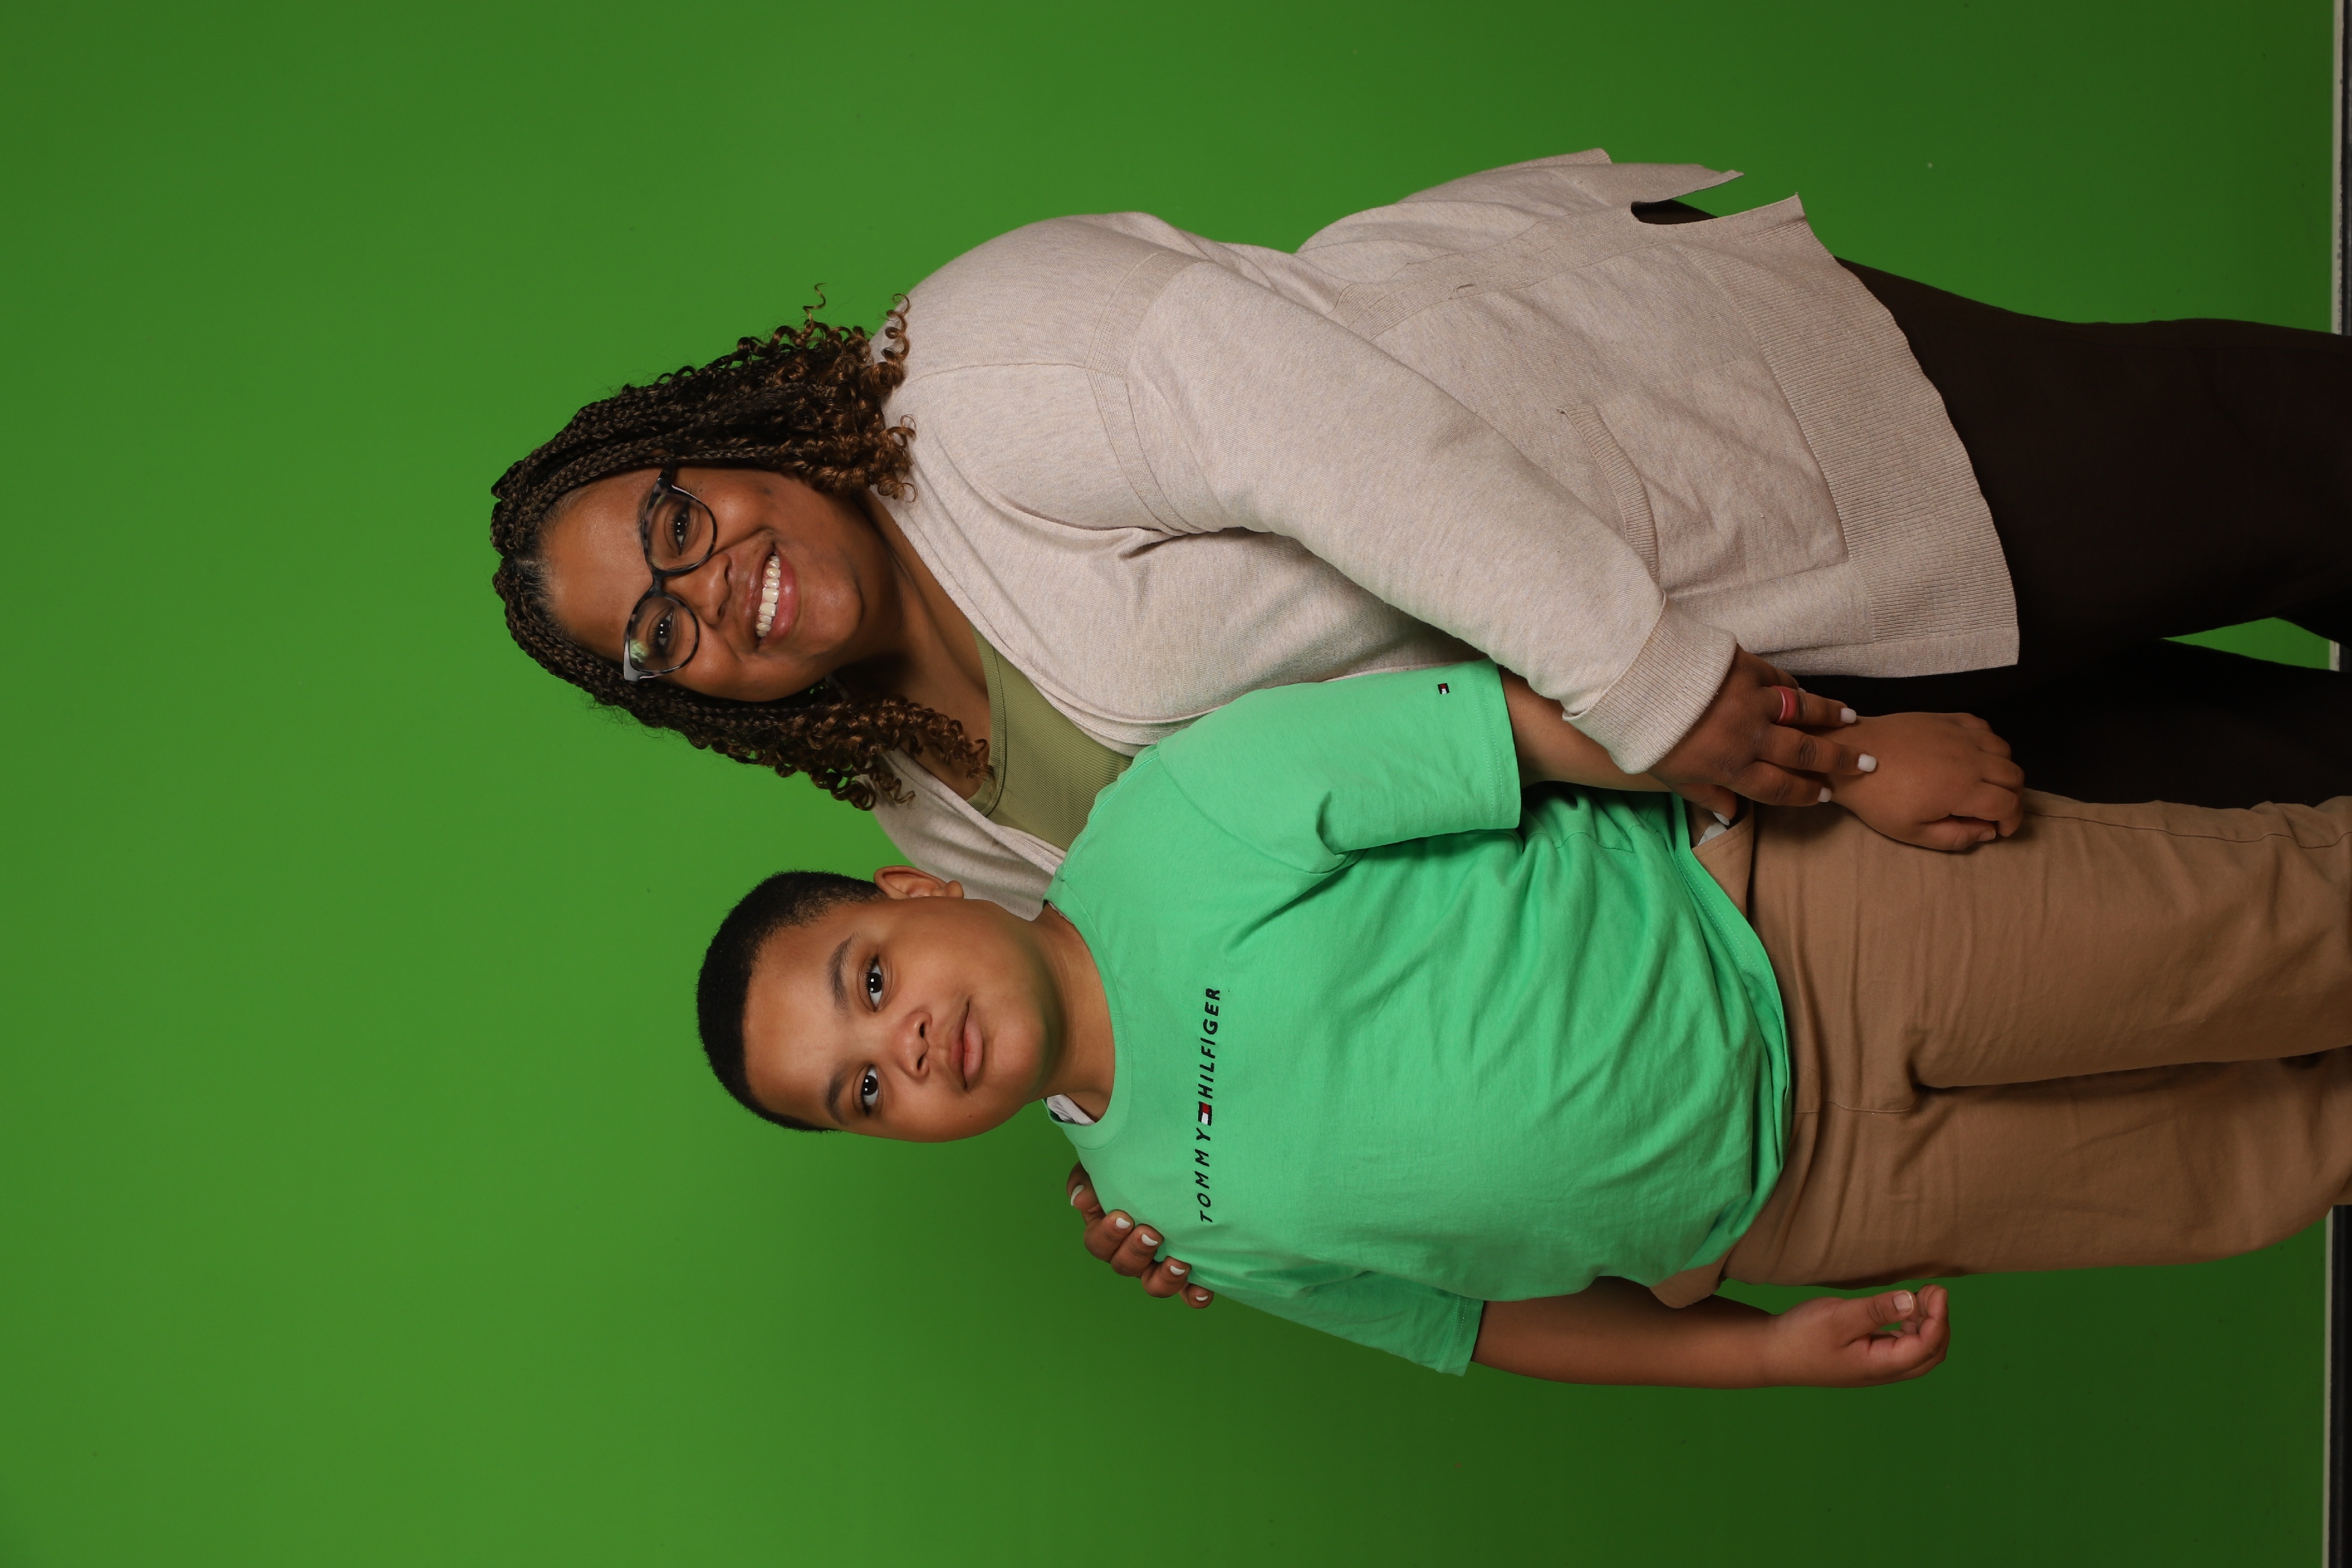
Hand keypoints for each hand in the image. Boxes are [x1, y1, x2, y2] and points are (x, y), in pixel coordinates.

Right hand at [1066, 1164, 1212, 1308]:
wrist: (1170, 1161)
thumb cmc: (1133, 1165)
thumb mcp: (1109, 1165)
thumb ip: (1090, 1179)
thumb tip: (1079, 1200)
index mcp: (1108, 1230)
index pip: (1098, 1243)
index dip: (1108, 1236)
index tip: (1123, 1218)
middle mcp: (1130, 1252)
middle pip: (1124, 1266)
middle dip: (1137, 1252)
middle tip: (1152, 1234)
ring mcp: (1157, 1264)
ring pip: (1153, 1284)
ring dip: (1164, 1278)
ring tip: (1179, 1263)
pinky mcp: (1185, 1270)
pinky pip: (1187, 1291)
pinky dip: (1193, 1294)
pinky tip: (1202, 1290)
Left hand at [1650, 648, 1868, 816]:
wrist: (1635, 680)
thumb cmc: (1647, 734)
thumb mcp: (1672, 776)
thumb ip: (1705, 795)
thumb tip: (1729, 816)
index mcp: (1730, 767)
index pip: (1779, 787)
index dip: (1805, 793)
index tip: (1825, 793)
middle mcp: (1749, 737)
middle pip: (1804, 753)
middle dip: (1838, 760)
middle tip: (1866, 763)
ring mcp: (1751, 701)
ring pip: (1801, 712)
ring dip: (1829, 717)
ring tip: (1852, 721)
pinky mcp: (1747, 669)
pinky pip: (1780, 681)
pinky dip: (1796, 689)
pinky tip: (1806, 694)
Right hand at [1760, 1285, 1949, 1386]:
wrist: (1773, 1353)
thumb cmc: (1802, 1335)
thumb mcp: (1839, 1317)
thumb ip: (1877, 1310)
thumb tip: (1912, 1301)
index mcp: (1880, 1365)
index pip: (1927, 1346)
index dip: (1939, 1318)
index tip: (1937, 1289)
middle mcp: (1884, 1371)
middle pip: (1931, 1353)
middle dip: (1940, 1322)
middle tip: (1934, 1290)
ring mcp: (1877, 1367)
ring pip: (1920, 1352)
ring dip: (1928, 1325)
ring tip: (1922, 1296)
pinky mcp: (1868, 1358)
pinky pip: (1904, 1348)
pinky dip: (1913, 1328)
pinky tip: (1903, 1310)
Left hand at [1822, 712, 2025, 849]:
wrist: (1853, 755)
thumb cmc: (1878, 799)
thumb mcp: (1912, 831)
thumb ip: (1955, 837)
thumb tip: (1987, 832)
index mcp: (1964, 789)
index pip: (2009, 804)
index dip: (2011, 821)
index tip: (1999, 829)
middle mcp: (1970, 758)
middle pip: (2014, 776)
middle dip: (2011, 797)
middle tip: (1992, 809)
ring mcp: (1960, 734)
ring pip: (2004, 750)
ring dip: (2002, 769)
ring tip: (1983, 783)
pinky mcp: (1947, 718)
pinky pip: (1984, 727)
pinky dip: (1987, 743)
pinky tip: (1971, 755)